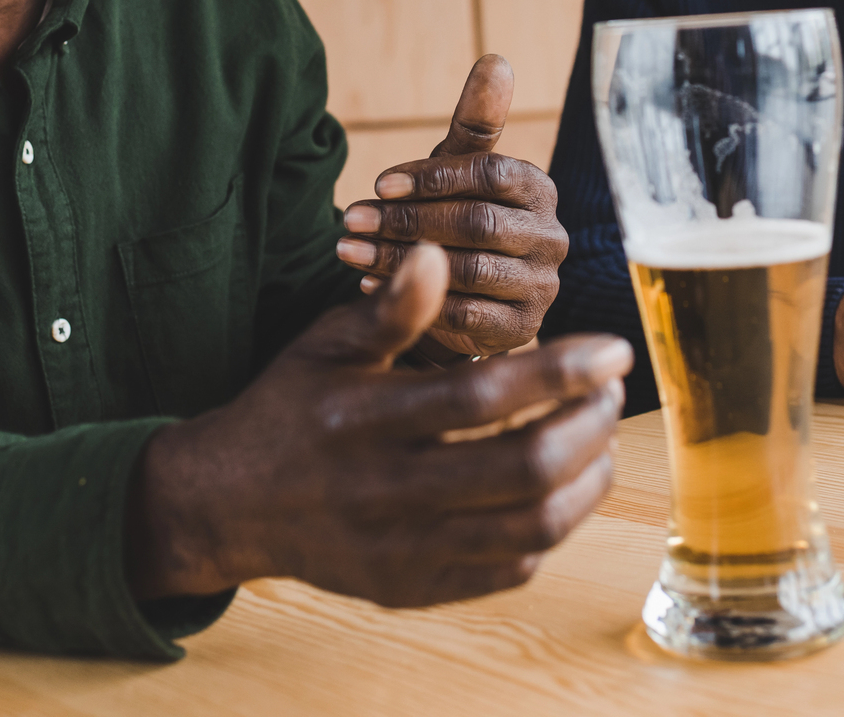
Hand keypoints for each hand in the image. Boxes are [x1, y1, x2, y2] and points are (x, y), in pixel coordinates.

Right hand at [125, 243, 632, 604]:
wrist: (232, 502)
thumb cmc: (290, 407)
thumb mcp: (325, 344)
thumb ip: (391, 309)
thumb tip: (438, 254)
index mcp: (366, 420)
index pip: (484, 397)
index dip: (560, 372)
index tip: (612, 348)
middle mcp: (387, 492)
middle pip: (521, 470)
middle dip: (588, 427)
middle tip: (611, 391)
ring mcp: (404, 550)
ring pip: (529, 528)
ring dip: (585, 480)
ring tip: (597, 435)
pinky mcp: (415, 589)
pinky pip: (510, 568)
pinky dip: (551, 525)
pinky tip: (561, 484)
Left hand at [337, 55, 566, 358]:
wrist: (461, 298)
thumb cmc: (457, 219)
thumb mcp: (459, 171)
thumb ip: (476, 122)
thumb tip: (496, 59)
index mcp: (539, 189)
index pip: (491, 173)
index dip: (432, 177)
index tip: (377, 183)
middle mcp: (551, 237)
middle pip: (477, 222)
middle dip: (407, 220)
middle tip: (351, 220)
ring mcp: (542, 286)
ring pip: (468, 268)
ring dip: (399, 260)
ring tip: (349, 252)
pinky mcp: (521, 330)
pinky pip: (466, 314)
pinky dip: (414, 299)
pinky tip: (370, 287)